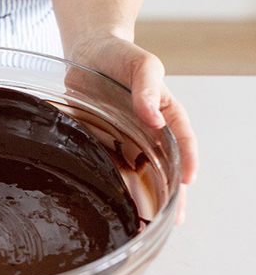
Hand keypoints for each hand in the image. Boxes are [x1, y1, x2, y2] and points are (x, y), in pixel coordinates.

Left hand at [69, 36, 198, 223]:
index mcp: (164, 110)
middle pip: (166, 163)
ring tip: (149, 222)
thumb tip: (153, 117)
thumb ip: (148, 87)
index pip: (182, 137)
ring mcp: (125, 137)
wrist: (87, 52)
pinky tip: (116, 206)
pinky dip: (116, 185)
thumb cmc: (118, 55)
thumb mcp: (140, 63)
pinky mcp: (103, 141)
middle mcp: (147, 128)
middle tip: (174, 217)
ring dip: (146, 195)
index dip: (188, 158)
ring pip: (140, 170)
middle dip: (172, 191)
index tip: (189, 180)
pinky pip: (111, 165)